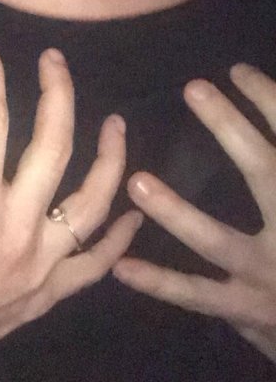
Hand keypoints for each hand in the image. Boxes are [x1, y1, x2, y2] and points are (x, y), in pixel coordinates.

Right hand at [0, 38, 139, 381]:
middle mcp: (14, 235)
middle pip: (54, 150)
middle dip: (58, 96)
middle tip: (53, 59)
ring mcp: (37, 270)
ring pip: (90, 206)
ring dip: (109, 160)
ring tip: (115, 121)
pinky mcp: (44, 297)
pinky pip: (93, 266)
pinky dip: (118, 239)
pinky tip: (132, 209)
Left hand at [114, 63, 275, 362]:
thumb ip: (272, 164)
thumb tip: (256, 98)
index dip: (271, 102)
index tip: (238, 71)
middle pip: (265, 172)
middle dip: (232, 129)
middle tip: (194, 88)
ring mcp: (269, 274)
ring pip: (219, 240)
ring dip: (176, 212)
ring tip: (136, 181)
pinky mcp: (249, 310)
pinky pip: (199, 296)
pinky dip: (159, 284)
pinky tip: (121, 267)